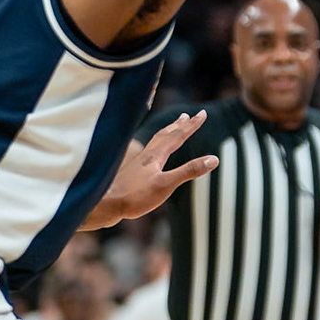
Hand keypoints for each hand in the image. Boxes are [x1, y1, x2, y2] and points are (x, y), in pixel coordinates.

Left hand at [88, 111, 216, 228]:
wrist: (106, 205)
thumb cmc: (135, 196)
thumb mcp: (166, 185)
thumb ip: (189, 171)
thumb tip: (214, 159)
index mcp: (156, 155)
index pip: (178, 135)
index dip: (191, 125)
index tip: (202, 114)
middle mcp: (147, 154)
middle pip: (166, 135)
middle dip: (180, 125)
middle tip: (189, 115)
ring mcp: (139, 162)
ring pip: (156, 141)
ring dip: (168, 132)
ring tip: (174, 126)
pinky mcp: (134, 171)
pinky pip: (150, 151)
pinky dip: (157, 145)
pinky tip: (155, 153)